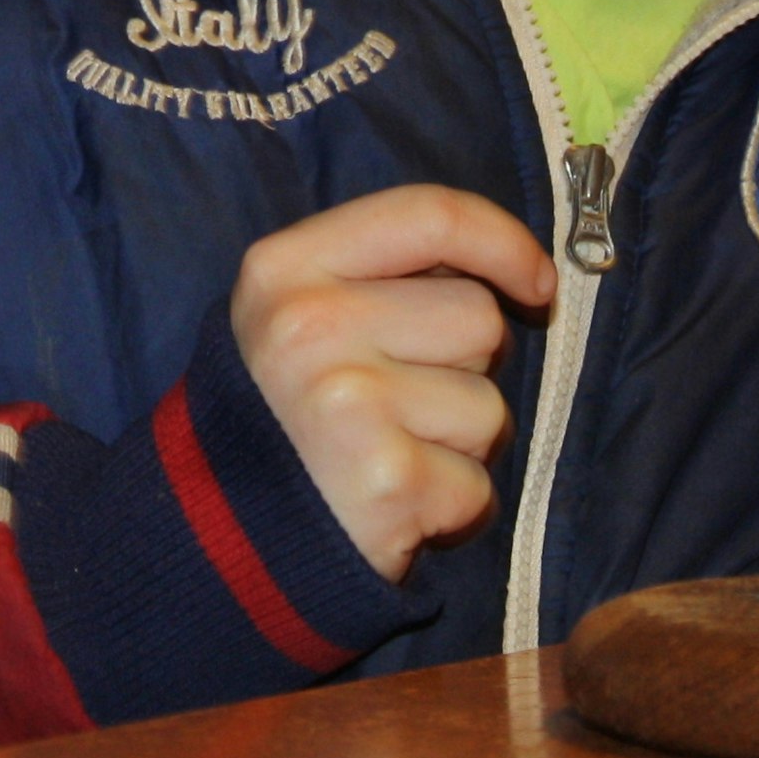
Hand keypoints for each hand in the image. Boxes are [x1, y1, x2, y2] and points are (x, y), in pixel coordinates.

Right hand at [230, 186, 555, 580]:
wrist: (220, 541)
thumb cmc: (283, 418)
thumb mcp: (298, 313)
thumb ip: (385, 274)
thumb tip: (521, 271)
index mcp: (286, 268)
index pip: (428, 216)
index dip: (502, 242)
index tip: (539, 284)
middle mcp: (310, 326)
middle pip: (476, 317)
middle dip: (461, 367)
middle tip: (394, 406)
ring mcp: (347, 403)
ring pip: (490, 407)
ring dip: (458, 442)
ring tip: (390, 455)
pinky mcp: (386, 481)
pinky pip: (478, 486)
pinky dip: (450, 506)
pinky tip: (393, 504)